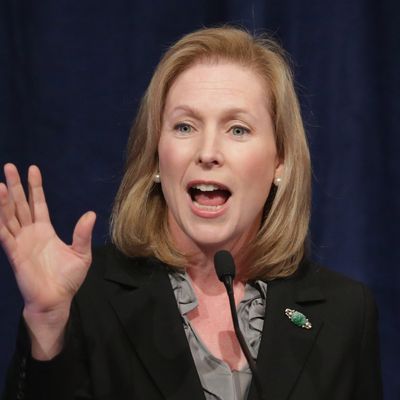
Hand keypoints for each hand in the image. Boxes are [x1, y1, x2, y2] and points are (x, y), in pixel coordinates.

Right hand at [0, 164, 95, 314]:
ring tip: (0, 183)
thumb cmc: (68, 279)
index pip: (38, 203)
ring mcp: (21, 242)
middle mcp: (31, 233)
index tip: (32, 169)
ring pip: (9, 216)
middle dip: (15, 186)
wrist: (56, 299)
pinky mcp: (14, 254)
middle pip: (21, 205)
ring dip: (4, 201)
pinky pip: (4, 235)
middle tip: (9, 167)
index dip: (34, 187)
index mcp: (45, 230)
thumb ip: (82, 234)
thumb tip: (91, 214)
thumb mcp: (81, 253)